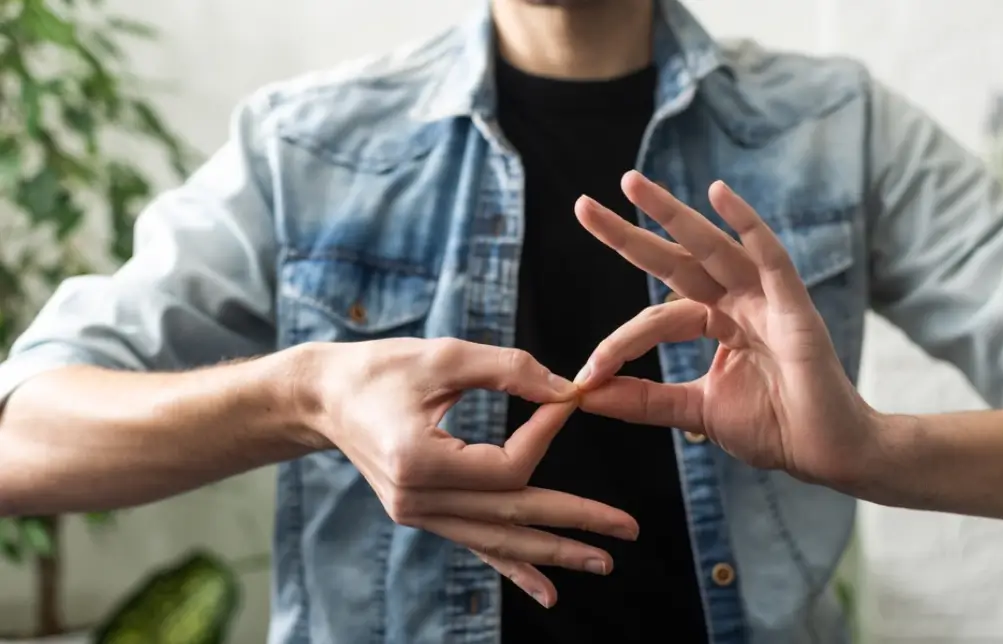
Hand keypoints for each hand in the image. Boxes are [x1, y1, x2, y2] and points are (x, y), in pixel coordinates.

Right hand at [301, 338, 637, 607]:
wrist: (325, 397)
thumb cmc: (380, 369)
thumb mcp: (444, 356)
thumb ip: (509, 369)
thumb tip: (566, 389)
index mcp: (419, 462)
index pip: (507, 466)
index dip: (547, 433)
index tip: (571, 400)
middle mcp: (418, 500)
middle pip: (512, 516)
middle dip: (574, 522)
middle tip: (626, 529)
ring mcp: (419, 515)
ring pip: (498, 540)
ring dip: (552, 552)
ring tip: (602, 562)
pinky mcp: (422, 515)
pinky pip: (476, 545)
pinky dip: (513, 567)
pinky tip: (548, 591)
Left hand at [573, 171, 879, 484]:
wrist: (826, 454)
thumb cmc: (773, 428)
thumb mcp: (694, 411)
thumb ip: (643, 400)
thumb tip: (585, 395)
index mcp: (715, 322)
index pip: (655, 319)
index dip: (619, 343)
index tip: (587, 375)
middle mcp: (737, 301)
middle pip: (674, 259)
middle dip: (629, 233)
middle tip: (582, 206)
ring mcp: (766, 299)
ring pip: (711, 248)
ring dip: (671, 214)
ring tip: (630, 184)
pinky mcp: (794, 307)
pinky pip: (768, 258)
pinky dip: (747, 224)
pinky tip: (718, 192)